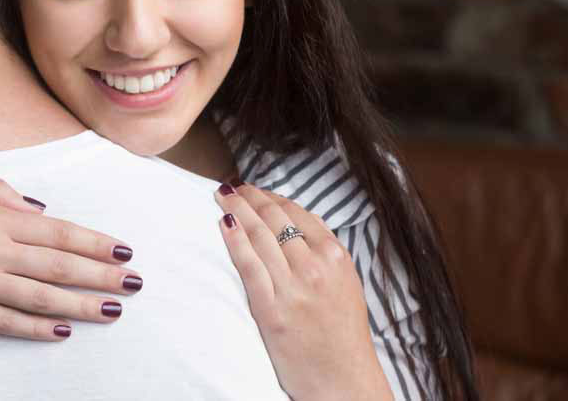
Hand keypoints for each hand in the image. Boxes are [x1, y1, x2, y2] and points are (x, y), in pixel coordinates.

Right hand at [0, 172, 139, 340]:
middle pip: (59, 267)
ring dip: (81, 305)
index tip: (123, 251)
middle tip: (134, 285)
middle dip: (102, 276)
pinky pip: (4, 322)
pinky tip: (61, 331)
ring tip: (112, 310)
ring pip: (40, 298)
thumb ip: (1, 192)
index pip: (59, 233)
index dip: (95, 243)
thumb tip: (38, 209)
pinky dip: (35, 328)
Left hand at [214, 183, 392, 400]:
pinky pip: (248, 265)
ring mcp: (293, 287)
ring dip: (237, 209)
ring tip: (222, 196)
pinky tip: (223, 223)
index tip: (255, 190)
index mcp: (335, 257)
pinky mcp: (271, 309)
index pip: (297, 213)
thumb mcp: (346, 283)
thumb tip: (296, 224)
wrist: (344, 381)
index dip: (271, 197)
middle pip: (275, 219)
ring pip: (260, 235)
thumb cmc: (343, 335)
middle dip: (250, 197)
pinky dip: (234, 240)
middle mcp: (315, 266)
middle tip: (231, 186)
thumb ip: (324, 253)